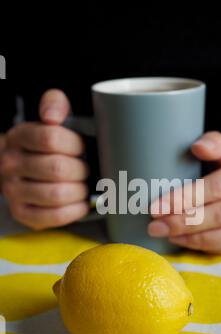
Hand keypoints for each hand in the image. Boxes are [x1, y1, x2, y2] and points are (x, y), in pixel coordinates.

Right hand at [0, 90, 89, 229]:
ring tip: (83, 186)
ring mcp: (13, 190)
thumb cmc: (45, 146)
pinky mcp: (22, 213)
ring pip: (56, 194)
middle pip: (57, 168)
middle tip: (85, 170)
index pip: (51, 138)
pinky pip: (53, 216)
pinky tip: (80, 203)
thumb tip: (51, 116)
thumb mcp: (50, 119)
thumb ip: (55, 104)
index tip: (82, 149)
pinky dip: (74, 211)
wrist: (22, 170)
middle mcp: (11, 164)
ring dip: (79, 191)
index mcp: (20, 136)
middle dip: (81, 170)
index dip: (76, 145)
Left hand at [148, 132, 220, 255]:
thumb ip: (216, 145)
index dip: (187, 198)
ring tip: (168, 235)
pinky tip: (186, 241)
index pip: (220, 186)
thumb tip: (197, 146)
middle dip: (186, 222)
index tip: (157, 206)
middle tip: (156, 226)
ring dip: (195, 239)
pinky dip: (208, 248)